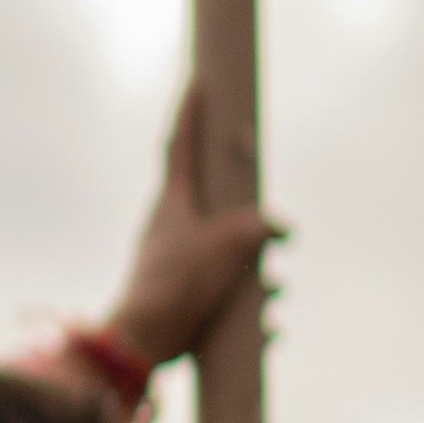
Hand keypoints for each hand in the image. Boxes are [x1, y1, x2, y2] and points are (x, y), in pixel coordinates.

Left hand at [100, 90, 278, 379]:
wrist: (143, 342)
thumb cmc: (177, 283)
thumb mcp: (227, 244)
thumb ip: (259, 227)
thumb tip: (280, 228)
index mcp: (172, 203)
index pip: (180, 145)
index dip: (190, 113)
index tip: (196, 81)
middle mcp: (172, 230)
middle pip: (218, 209)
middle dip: (250, 222)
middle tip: (271, 231)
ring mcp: (179, 266)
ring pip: (233, 262)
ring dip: (259, 280)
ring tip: (273, 293)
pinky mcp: (187, 302)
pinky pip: (231, 306)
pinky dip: (252, 318)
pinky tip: (267, 331)